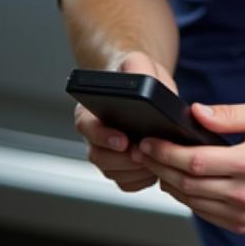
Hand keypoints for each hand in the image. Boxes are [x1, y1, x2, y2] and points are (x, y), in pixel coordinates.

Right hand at [73, 51, 171, 192]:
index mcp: (90, 111)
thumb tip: (142, 79)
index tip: (124, 141)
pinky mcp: (122, 167)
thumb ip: (137, 67)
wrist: (148, 86)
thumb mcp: (139, 62)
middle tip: (146, 155)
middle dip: (123, 160)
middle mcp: (94, 135)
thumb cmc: (139, 74)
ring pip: (113, 172)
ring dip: (135, 171)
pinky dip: (142, 180)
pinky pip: (127, 182)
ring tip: (156, 159)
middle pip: (99, 157)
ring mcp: (106, 153)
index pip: (87, 128)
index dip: (103, 137)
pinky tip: (157, 168)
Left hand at [132, 101, 244, 231]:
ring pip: (192, 202)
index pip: (195, 161)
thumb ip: (229, 115)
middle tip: (144, 152)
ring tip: (157, 165)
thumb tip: (196, 113)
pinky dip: (188, 198)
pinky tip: (181, 182)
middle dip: (160, 166)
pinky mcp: (244, 224)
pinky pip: (205, 213)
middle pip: (188, 183)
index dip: (166, 152)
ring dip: (170, 184)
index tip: (149, 142)